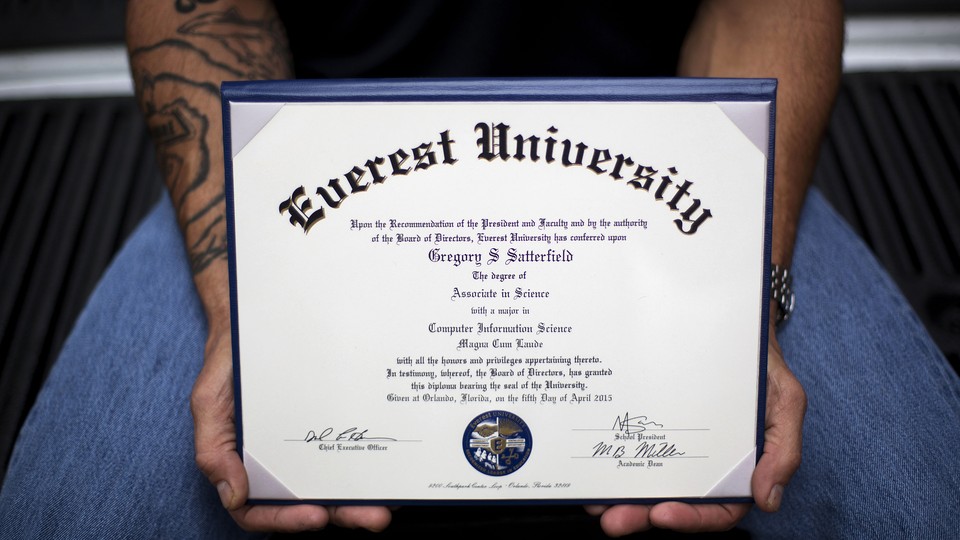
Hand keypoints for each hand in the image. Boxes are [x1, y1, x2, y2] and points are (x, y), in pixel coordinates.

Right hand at [190, 326, 393, 532]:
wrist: (258, 321)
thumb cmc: (230, 365)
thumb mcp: (210, 401)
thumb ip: (213, 449)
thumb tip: (233, 495)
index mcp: (248, 464)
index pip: (260, 508)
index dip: (284, 520)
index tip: (314, 516)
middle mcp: (282, 460)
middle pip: (310, 501)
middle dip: (342, 514)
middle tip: (372, 517)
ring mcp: (312, 443)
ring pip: (336, 481)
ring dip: (362, 497)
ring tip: (388, 501)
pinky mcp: (334, 421)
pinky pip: (352, 446)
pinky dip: (370, 462)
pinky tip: (390, 466)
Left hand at [585, 331, 806, 534]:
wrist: (728, 321)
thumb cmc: (759, 365)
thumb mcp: (784, 401)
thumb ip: (783, 451)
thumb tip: (767, 500)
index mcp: (737, 466)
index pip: (718, 507)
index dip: (692, 518)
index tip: (663, 514)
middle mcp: (701, 461)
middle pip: (673, 500)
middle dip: (642, 515)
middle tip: (615, 520)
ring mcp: (671, 442)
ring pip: (646, 480)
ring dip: (620, 498)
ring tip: (597, 504)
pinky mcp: (649, 422)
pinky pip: (628, 447)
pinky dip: (610, 464)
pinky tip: (592, 471)